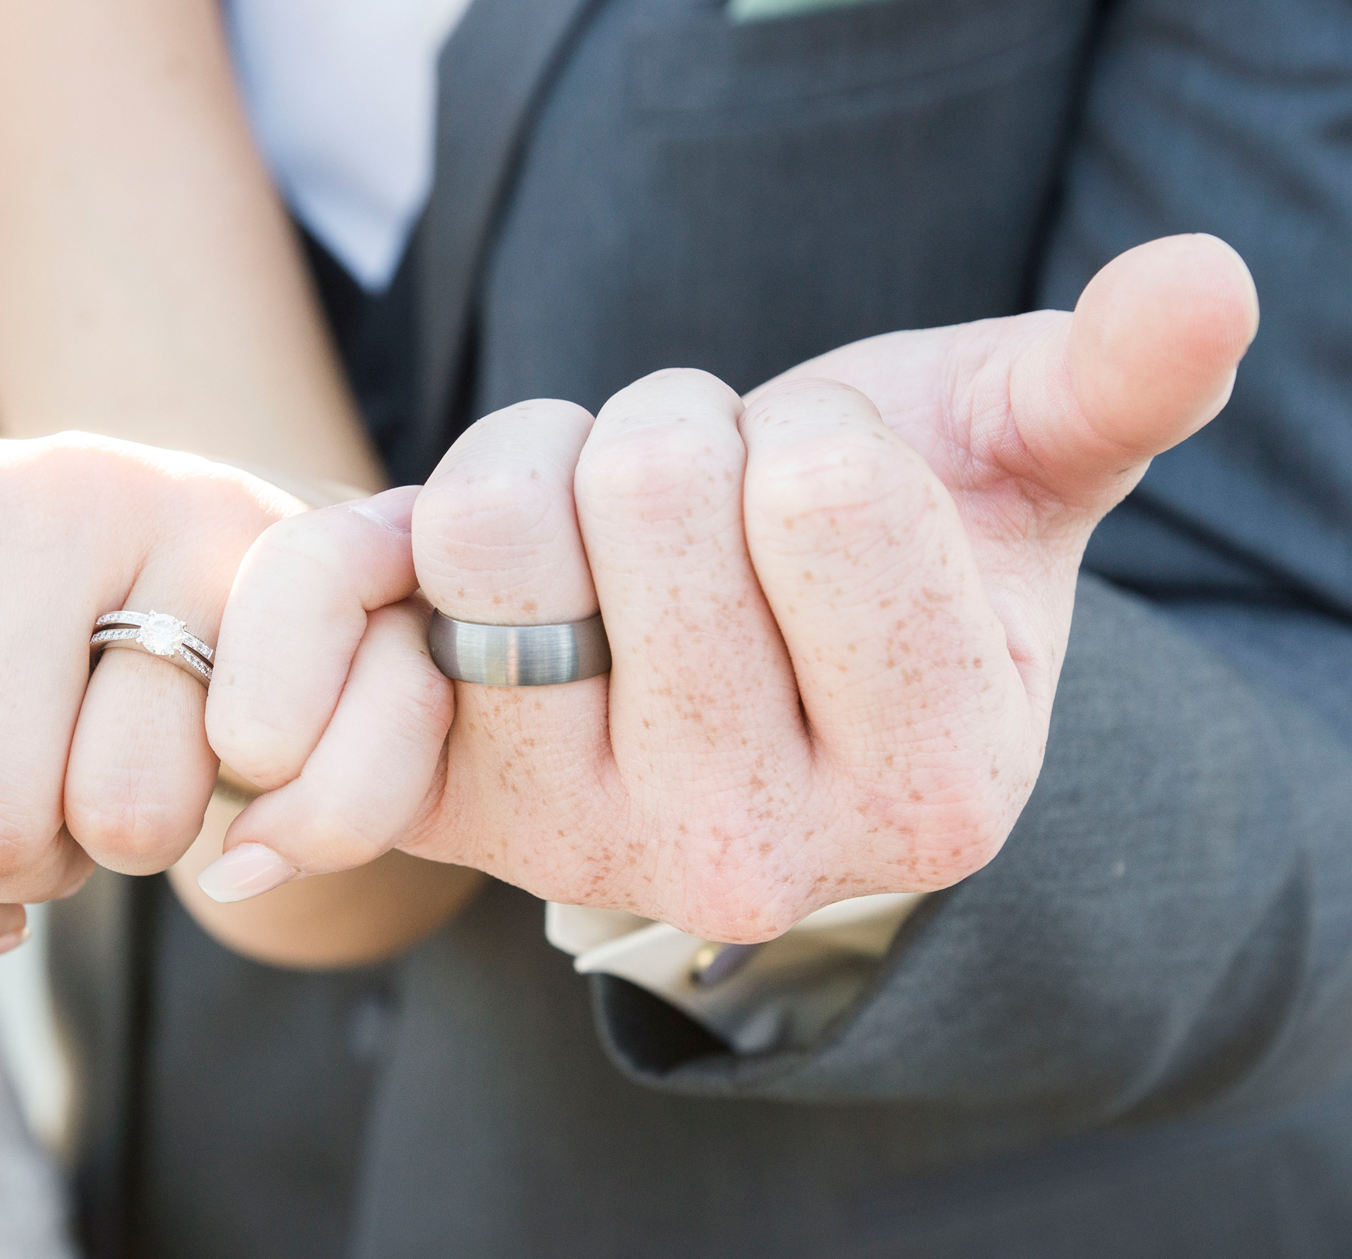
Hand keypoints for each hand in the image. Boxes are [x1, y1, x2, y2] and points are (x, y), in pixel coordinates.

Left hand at [0, 432, 302, 1068]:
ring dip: (137, 845)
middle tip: (58, 803)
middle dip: (21, 868)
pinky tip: (261, 778)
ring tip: (142, 764)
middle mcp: (50, 484)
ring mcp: (200, 514)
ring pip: (126, 814)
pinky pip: (290, 782)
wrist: (231, 569)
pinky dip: (288, 833)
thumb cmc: (42, 680)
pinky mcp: (331, 565)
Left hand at [203, 235, 1258, 941]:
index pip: (822, 483)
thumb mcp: (1004, 478)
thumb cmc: (875, 569)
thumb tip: (1208, 282)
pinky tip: (397, 583)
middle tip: (696, 511)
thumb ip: (1104, 392)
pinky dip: (330, 582)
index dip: (808, 434)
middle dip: (672, 434)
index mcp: (933, 783)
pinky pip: (326, 632)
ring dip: (540, 458)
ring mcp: (568, 836)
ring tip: (596, 534)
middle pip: (646, 487)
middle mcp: (745, 854)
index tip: (814, 501)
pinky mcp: (430, 800)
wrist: (724, 672)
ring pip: (485, 520)